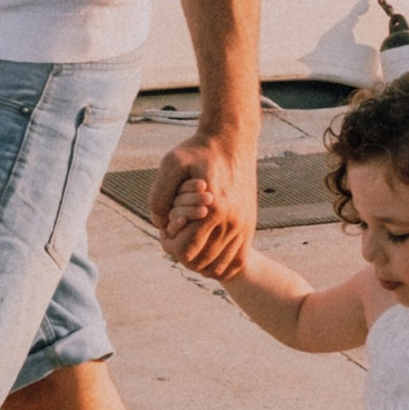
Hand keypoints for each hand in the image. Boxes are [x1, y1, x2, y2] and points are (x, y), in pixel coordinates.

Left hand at [152, 130, 255, 279]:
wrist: (232, 142)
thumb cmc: (198, 152)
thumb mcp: (170, 164)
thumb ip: (159, 196)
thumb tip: (161, 225)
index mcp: (214, 210)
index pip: (185, 251)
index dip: (169, 246)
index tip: (165, 231)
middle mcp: (232, 222)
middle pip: (200, 262)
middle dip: (181, 254)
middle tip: (175, 236)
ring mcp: (243, 227)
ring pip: (218, 267)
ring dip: (199, 263)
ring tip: (188, 243)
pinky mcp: (249, 227)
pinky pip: (237, 262)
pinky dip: (220, 267)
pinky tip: (205, 253)